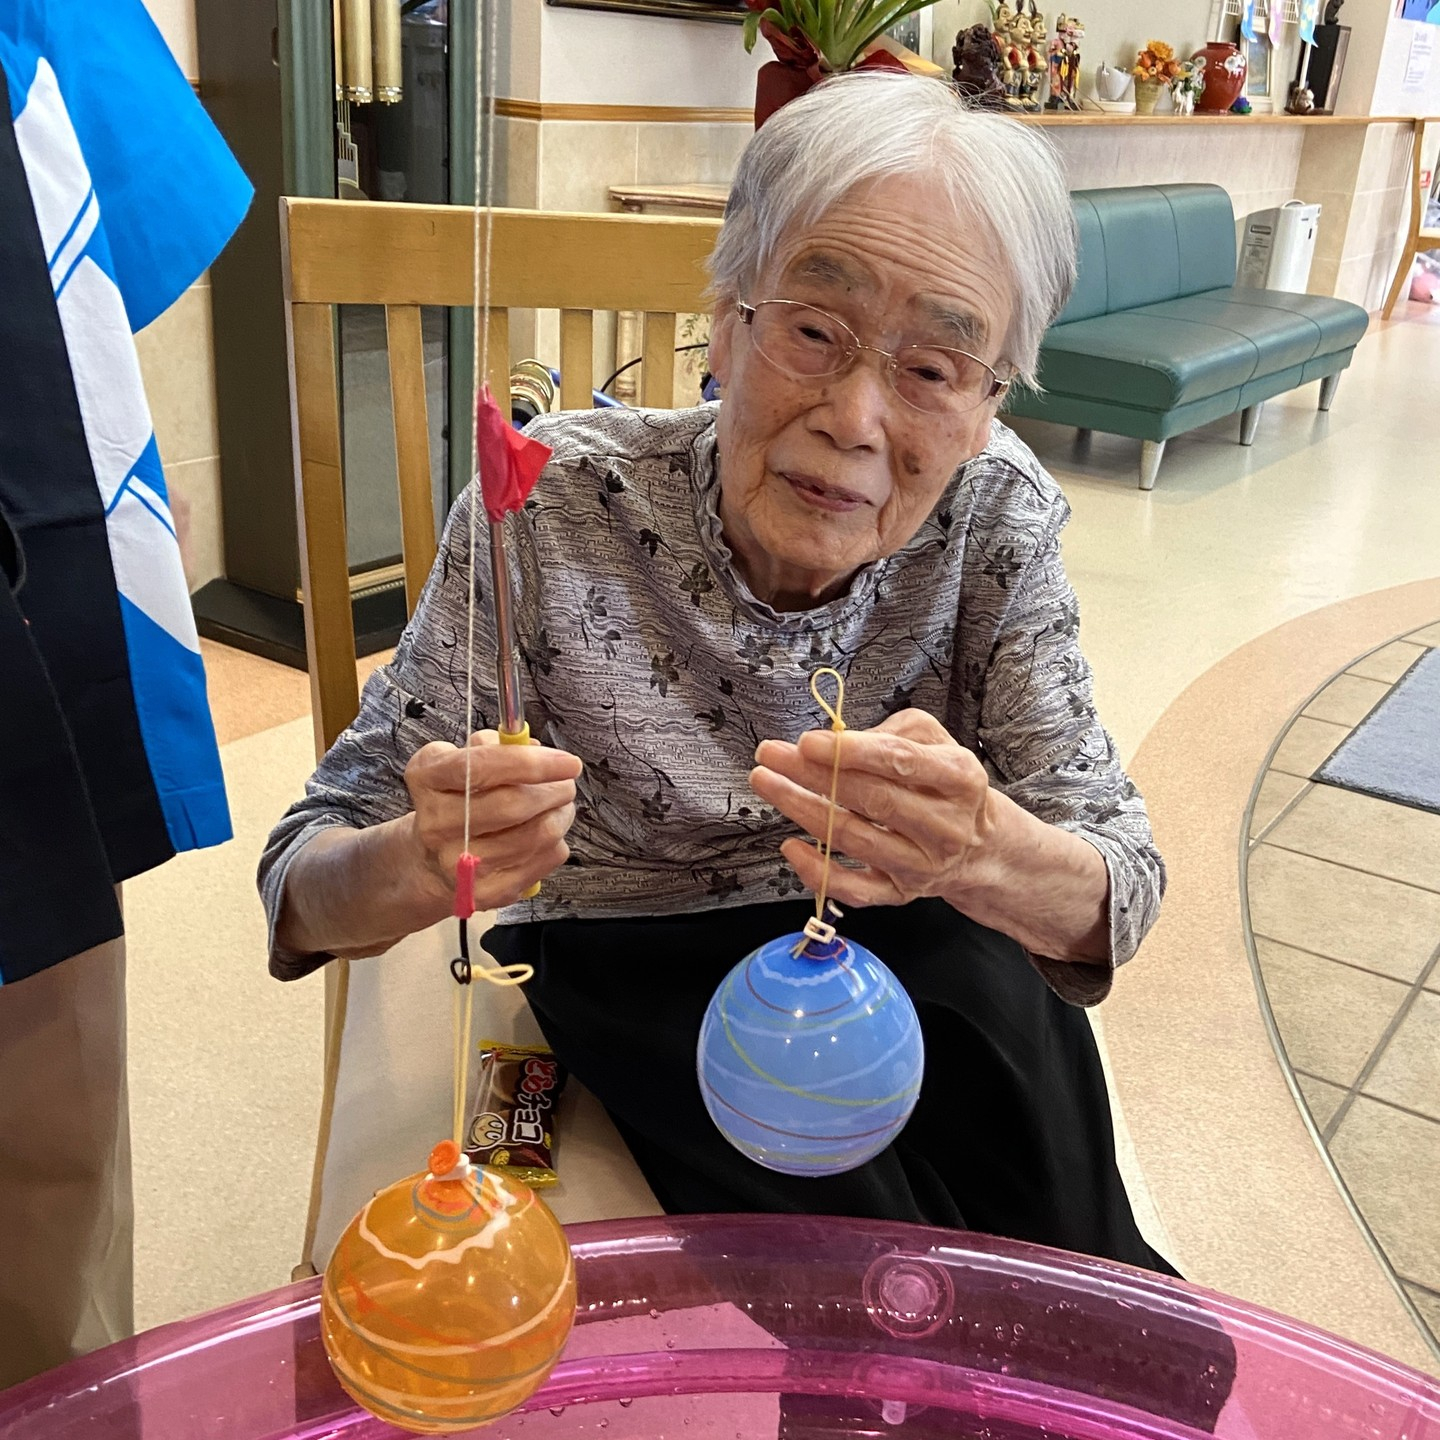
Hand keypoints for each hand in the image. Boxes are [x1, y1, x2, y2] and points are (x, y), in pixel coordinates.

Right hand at [403, 731, 581, 910]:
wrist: (432, 860)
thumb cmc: (457, 800)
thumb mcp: (461, 760)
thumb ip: (495, 745)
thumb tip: (535, 749)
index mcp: (427, 779)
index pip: (481, 766)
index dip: (532, 763)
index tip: (568, 761)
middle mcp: (436, 824)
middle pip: (513, 805)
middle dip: (555, 790)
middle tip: (566, 784)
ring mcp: (459, 863)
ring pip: (538, 833)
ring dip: (561, 815)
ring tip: (559, 806)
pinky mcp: (485, 892)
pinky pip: (545, 859)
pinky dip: (557, 842)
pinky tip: (545, 833)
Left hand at [750, 709, 995, 909]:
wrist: (978, 843)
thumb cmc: (942, 783)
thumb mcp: (934, 741)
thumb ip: (892, 733)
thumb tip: (837, 741)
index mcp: (960, 778)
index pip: (901, 762)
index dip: (851, 751)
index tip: (807, 742)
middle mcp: (946, 826)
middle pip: (873, 800)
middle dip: (814, 775)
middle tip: (771, 755)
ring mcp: (923, 864)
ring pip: (856, 840)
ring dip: (803, 811)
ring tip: (768, 784)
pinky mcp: (901, 893)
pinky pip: (855, 890)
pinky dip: (819, 872)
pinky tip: (790, 847)